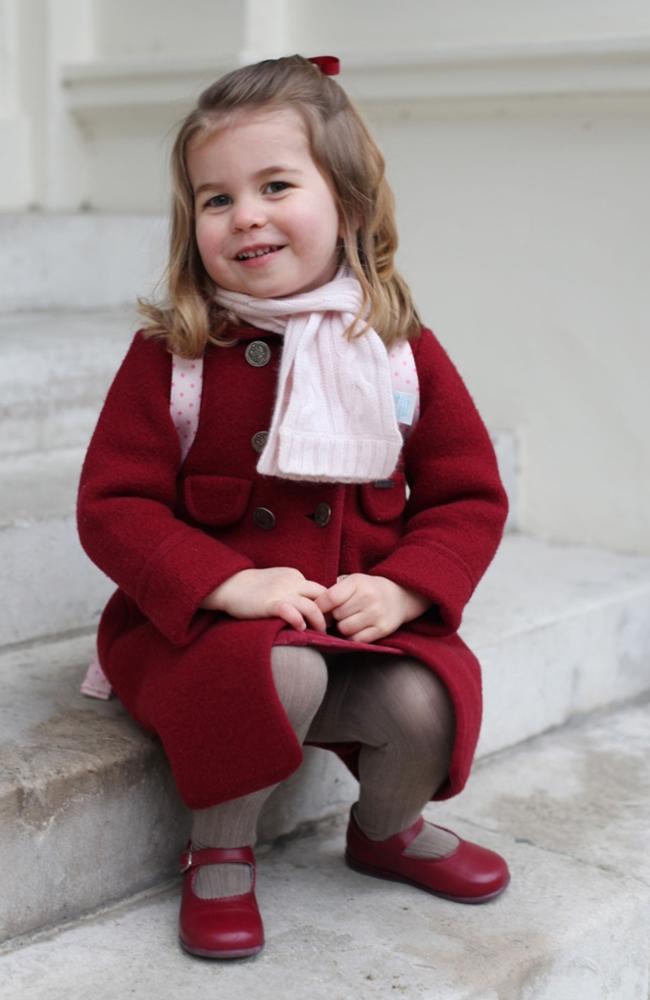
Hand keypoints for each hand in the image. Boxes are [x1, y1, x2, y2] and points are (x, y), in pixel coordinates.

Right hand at [200, 567, 327, 631]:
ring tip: (319, 632)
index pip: (320, 590)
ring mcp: (281, 592)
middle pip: (322, 596)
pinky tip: (300, 628)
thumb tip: (310, 607)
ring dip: (319, 621)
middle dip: (329, 613)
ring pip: (310, 606)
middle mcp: (292, 582)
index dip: (328, 605)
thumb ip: (294, 590)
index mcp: (295, 576)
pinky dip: (298, 621)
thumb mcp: (279, 582)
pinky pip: (290, 611)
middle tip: (330, 627)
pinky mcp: (269, 603)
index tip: (329, 618)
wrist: (229, 585)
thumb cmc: (254, 588)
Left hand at [315, 573, 430, 643]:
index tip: (317, 611)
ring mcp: (377, 614)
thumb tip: (312, 609)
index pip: (330, 598)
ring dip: (343, 628)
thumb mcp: (353, 582)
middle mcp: (368, 597)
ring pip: (345, 629)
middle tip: (338, 615)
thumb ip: (334, 591)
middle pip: (336, 616)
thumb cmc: (368, 589)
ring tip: (349, 621)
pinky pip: (357, 639)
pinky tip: (357, 629)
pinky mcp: (383, 629)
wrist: (400, 595)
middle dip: (333, 617)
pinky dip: (353, 637)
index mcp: (358, 582)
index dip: (319, 607)